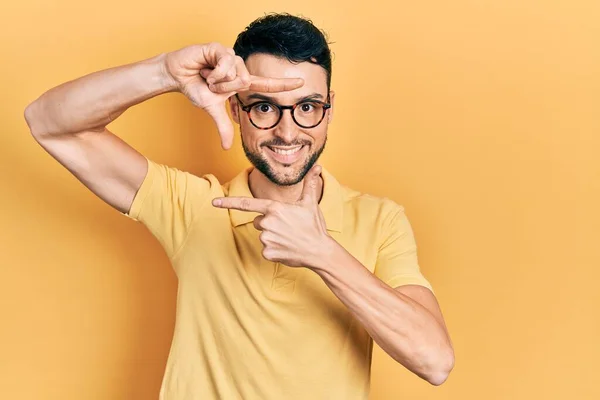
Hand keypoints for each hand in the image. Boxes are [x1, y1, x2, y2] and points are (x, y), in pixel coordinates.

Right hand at [164, 43, 303, 148]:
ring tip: (207, 76)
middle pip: (247, 82)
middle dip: (226, 88)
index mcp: (242, 82)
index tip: (302, 83)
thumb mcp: (212, 109)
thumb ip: (223, 126)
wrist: (177, 75)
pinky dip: (214, 72)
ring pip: (238, 74)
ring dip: (218, 81)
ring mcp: (231, 57)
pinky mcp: (221, 48)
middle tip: (212, 85)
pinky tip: (205, 68)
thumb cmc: (196, 87)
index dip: (284, 84)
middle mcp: (240, 68)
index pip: (267, 84)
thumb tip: (226, 147)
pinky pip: (226, 64)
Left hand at [212, 165, 330, 268]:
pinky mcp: (267, 253)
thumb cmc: (314, 226)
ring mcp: (266, 238)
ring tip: (289, 238)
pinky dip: (274, 250)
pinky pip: (265, 249)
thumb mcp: (310, 203)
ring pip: (262, 235)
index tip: (214, 202)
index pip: (247, 204)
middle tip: (287, 227)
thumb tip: (318, 165)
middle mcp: (267, 222)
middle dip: (269, 223)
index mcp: (274, 208)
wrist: (319, 250)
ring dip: (272, 236)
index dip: (228, 203)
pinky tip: (287, 248)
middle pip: (258, 221)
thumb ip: (309, 183)